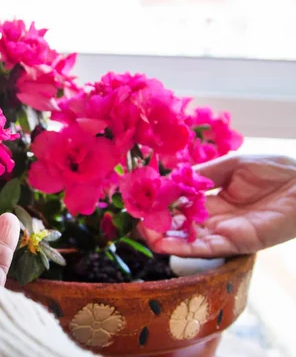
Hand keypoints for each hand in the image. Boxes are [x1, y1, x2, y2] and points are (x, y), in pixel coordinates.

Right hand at [142, 155, 295, 257]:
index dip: (161, 202)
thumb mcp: (233, 164)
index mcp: (214, 198)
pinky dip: (182, 247)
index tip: (141, 199)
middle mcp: (215, 217)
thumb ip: (204, 174)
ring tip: (143, 233)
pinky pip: (204, 248)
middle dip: (157, 222)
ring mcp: (224, 232)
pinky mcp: (235, 243)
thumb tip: (174, 178)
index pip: (181, 202)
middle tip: (136, 219)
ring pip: (187, 239)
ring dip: (164, 237)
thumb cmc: (276, 169)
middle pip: (180, 224)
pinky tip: (162, 244)